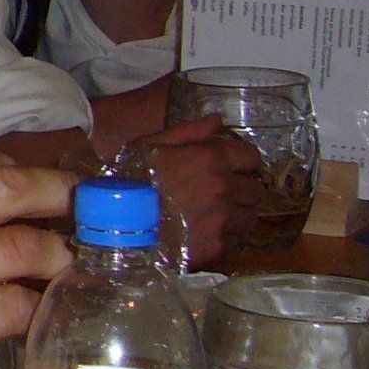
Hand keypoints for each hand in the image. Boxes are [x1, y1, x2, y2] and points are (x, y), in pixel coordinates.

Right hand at [0, 143, 71, 368]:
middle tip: (82, 204)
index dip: (6, 167)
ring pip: (21, 248)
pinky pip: (12, 309)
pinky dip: (36, 310)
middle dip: (56, 193)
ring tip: (70, 265)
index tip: (26, 180)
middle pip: (6, 190)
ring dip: (57, 257)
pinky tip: (42, 313)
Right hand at [119, 118, 257, 266]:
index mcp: (210, 157)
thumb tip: (217, 120)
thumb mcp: (149, 145)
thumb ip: (188, 131)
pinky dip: (217, 239)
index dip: (242, 162)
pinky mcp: (216, 247)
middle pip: (256, 190)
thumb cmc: (127, 180)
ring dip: (236, 216)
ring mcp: (222, 219)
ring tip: (214, 218)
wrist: (113, 225)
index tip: (231, 168)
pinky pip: (229, 242)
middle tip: (221, 195)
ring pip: (250, 218)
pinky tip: (197, 236)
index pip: (251, 157)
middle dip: (242, 191)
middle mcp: (224, 187)